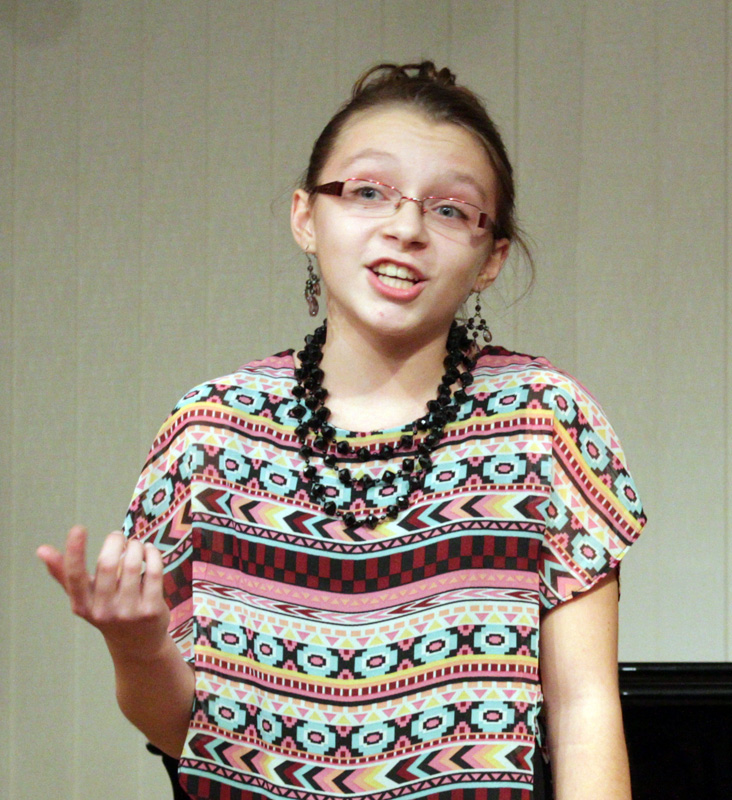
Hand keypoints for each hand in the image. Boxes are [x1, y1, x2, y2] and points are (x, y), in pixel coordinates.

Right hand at [37, 525, 170, 660]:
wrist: (138, 644)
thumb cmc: (107, 611)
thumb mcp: (84, 598)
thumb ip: (64, 573)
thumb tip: (41, 549)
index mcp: (82, 605)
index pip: (74, 576)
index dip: (74, 551)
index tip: (78, 528)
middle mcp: (102, 611)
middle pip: (106, 564)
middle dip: (114, 541)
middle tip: (118, 536)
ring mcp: (128, 612)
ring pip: (132, 564)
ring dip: (135, 546)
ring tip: (136, 544)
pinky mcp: (151, 610)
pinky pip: (153, 571)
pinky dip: (152, 553)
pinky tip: (149, 550)